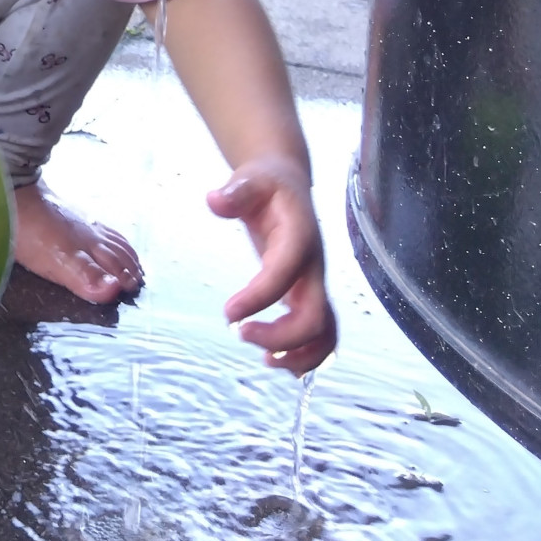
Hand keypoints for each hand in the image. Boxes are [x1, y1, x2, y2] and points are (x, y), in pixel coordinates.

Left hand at [207, 156, 336, 374]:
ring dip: (300, 355)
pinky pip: (320, 334)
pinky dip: (305, 354)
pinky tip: (276, 359)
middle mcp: (315, 266)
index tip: (228, 312)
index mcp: (300, 236)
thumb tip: (214, 200)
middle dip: (281, 336)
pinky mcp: (309, 294)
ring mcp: (315, 283)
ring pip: (326, 333)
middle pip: (314, 316)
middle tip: (240, 333)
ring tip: (266, 361)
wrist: (287, 184)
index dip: (260, 297)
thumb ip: (235, 193)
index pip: (285, 273)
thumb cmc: (265, 184)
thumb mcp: (249, 180)